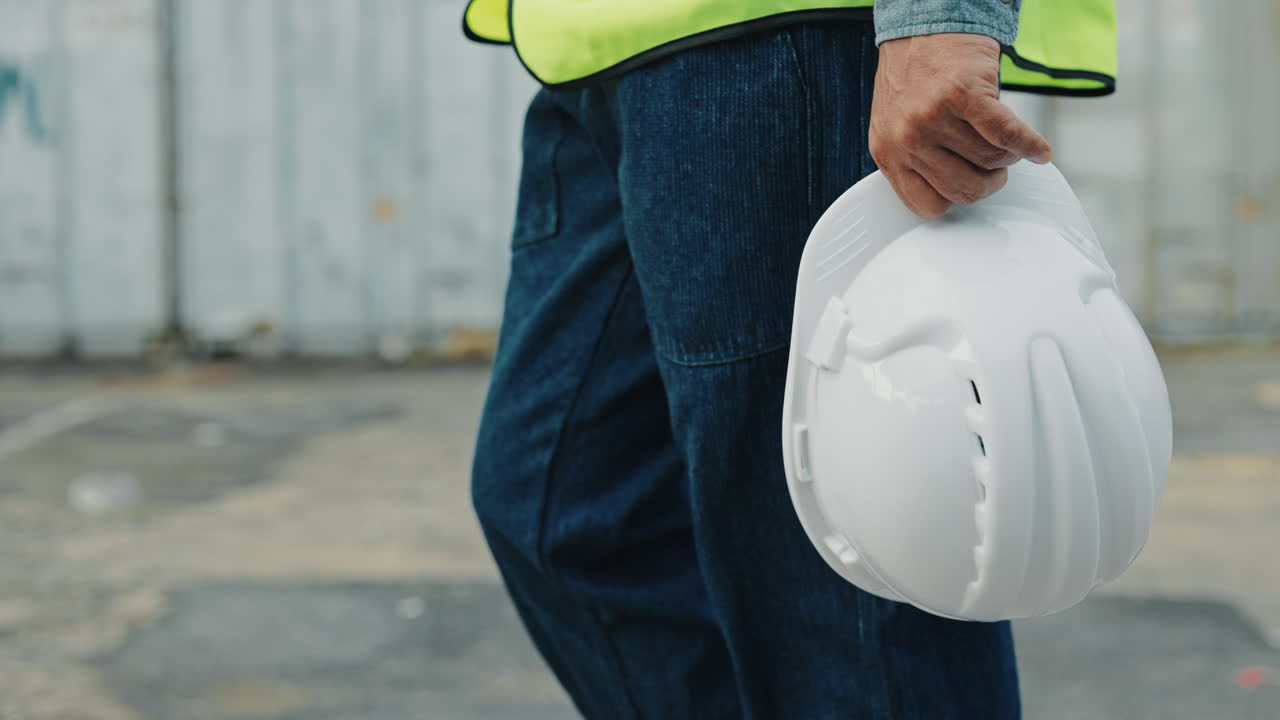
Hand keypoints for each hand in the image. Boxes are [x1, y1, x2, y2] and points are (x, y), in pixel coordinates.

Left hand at [869, 33, 1051, 218]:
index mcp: (887, 153)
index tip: (971, 186)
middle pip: (965, 189)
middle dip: (989, 182)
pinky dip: (1030, 146)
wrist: (924, 22)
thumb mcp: (897, 125)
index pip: (928, 205)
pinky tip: (1039, 150)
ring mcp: (933, 118)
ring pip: (990, 161)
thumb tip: (955, 193)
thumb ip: (915, 161)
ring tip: (1004, 140)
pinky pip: (1007, 136)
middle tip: (996, 169)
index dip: (958, 198)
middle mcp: (906, 139)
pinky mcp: (963, 95)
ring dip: (1007, 155)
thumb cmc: (914, 75)